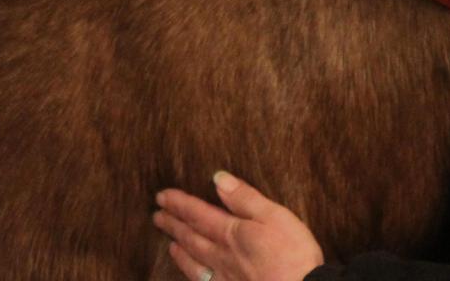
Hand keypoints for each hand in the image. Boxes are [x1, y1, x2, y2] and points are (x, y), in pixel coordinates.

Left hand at [154, 170, 324, 280]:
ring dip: (180, 250)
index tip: (162, 196)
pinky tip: (193, 274)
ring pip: (194, 262)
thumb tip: (219, 179)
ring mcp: (225, 276)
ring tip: (170, 243)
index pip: (198, 214)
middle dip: (173, 224)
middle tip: (157, 215)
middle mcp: (222, 255)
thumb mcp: (274, 216)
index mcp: (231, 232)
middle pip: (191, 237)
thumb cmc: (292, 254)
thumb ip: (245, 198)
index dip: (179, 204)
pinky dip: (193, 275)